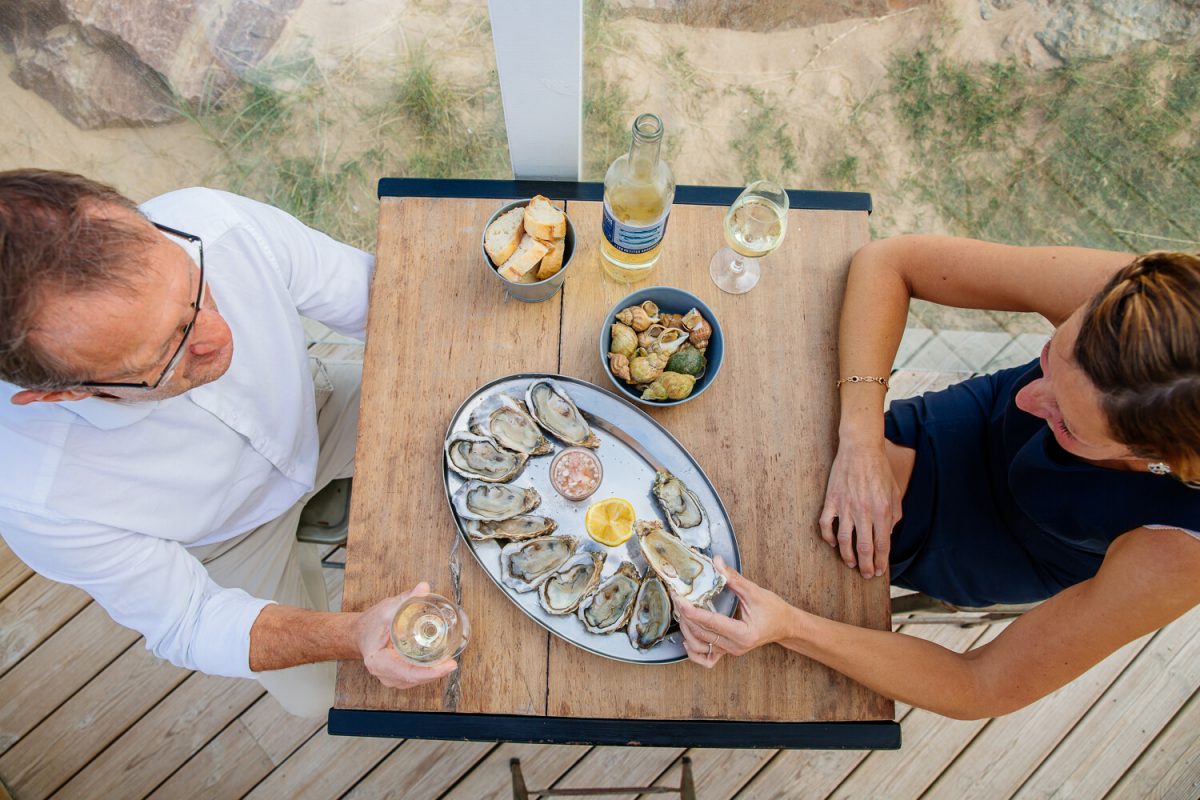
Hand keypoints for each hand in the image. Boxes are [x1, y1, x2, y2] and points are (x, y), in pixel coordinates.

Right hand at [356, 582, 457, 689]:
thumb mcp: (386, 609)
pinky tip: (437, 665)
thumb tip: (424, 588)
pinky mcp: (395, 676)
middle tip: (452, 663)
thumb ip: (406, 599)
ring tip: (448, 664)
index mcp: (379, 661)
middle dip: (435, 673)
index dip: (431, 672)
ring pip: (415, 680)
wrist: (358, 632)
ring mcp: (389, 677)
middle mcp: (384, 673)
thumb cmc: (370, 623)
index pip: (408, 672)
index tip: (448, 666)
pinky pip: (413, 678)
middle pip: (415, 678)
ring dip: (432, 674)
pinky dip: (426, 673)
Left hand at [673, 557, 796, 667]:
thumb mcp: (754, 592)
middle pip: (702, 634)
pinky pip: (707, 659)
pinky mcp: (728, 652)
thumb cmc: (774, 610)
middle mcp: (735, 646)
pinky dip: (694, 652)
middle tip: (677, 600)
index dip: (692, 611)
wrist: (786, 625)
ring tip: (682, 614)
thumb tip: (716, 562)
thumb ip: (733, 578)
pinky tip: (688, 640)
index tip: (680, 600)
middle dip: (686, 617)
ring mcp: (731, 652)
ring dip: (688, 632)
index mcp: (743, 633)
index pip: (710, 622)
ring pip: (700, 647)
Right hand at [819, 438, 901, 578]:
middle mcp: (864, 511)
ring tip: (851, 563)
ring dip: (847, 556)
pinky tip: (833, 543)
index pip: (882, 544)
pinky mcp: (832, 500)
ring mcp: (846, 506)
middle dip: (866, 566)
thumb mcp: (895, 493)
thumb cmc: (880, 470)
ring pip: (844, 540)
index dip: (881, 561)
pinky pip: (826, 524)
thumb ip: (894, 515)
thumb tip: (888, 534)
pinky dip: (828, 537)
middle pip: (865, 547)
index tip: (879, 571)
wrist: (861, 448)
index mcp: (882, 510)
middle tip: (866, 575)